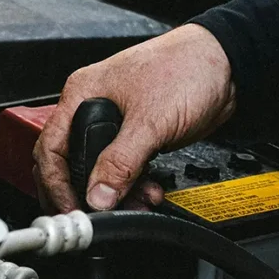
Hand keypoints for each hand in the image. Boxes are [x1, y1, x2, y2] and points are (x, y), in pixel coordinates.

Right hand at [34, 24, 235, 212]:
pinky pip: (124, 168)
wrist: (227, 64)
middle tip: (93, 214)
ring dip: (114, 192)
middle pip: (70, 162)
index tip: (70, 208)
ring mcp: (115, 122)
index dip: (55, 183)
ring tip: (133, 204)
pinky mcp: (137, 135)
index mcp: (81, 94)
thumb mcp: (150, 121)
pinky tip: (147, 191)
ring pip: (100, 169)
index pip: (50, 148)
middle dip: (84, 192)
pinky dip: (133, 185)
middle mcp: (91, 107)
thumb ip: (121, 161)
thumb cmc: (187, 67)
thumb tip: (98, 195)